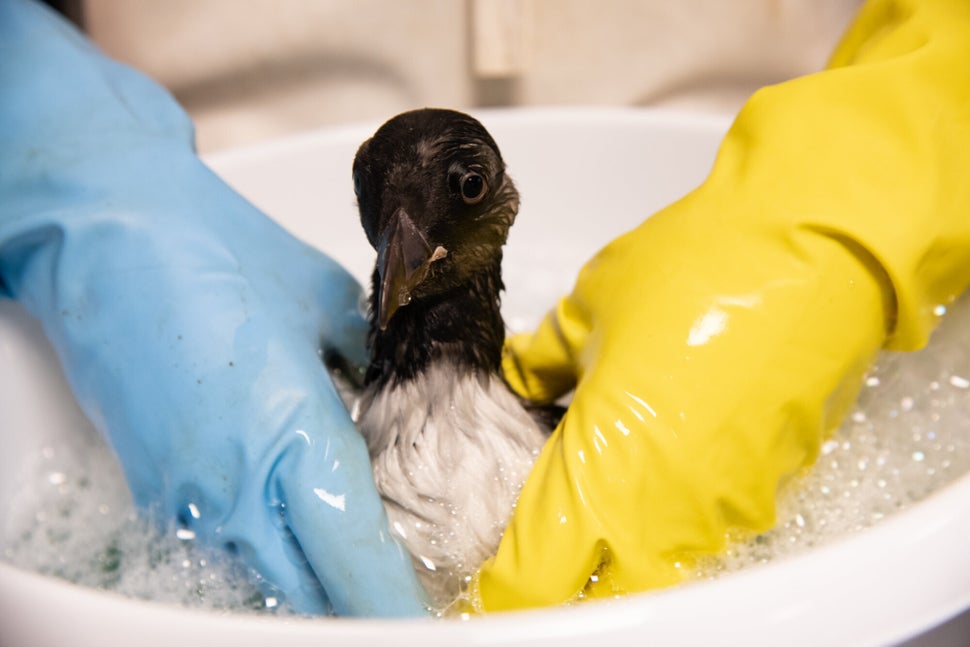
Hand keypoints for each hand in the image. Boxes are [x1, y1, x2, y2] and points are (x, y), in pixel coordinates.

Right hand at [0, 0, 426, 615]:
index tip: (423, 613)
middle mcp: (235, 488)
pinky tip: (290, 516)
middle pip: (310, 596)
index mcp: (290, 439)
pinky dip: (265, 550)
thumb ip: (372, 365)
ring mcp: (187, 498)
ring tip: (350, 553)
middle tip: (398, 590)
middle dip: (356, 602)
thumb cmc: (213, 255)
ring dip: (312, 579)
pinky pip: (224, 548)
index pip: (357, 561)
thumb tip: (394, 394)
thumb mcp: (327, 304)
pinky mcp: (156, 491)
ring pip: (265, 578)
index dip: (395, 601)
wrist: (109, 233)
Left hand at [471, 0, 969, 609]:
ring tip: (606, 502)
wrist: (814, 252)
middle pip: (598, 600)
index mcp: (600, 474)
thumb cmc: (696, 273)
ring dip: (624, 551)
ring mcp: (724, 512)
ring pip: (657, 568)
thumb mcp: (588, 309)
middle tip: (543, 555)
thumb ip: (544, 357)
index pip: (531, 577)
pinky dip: (676, 517)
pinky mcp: (770, 492)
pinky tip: (670, 467)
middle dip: (564, 586)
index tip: (485, 583)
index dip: (501, 592)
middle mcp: (662, 515)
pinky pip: (706, 530)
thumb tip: (525, 371)